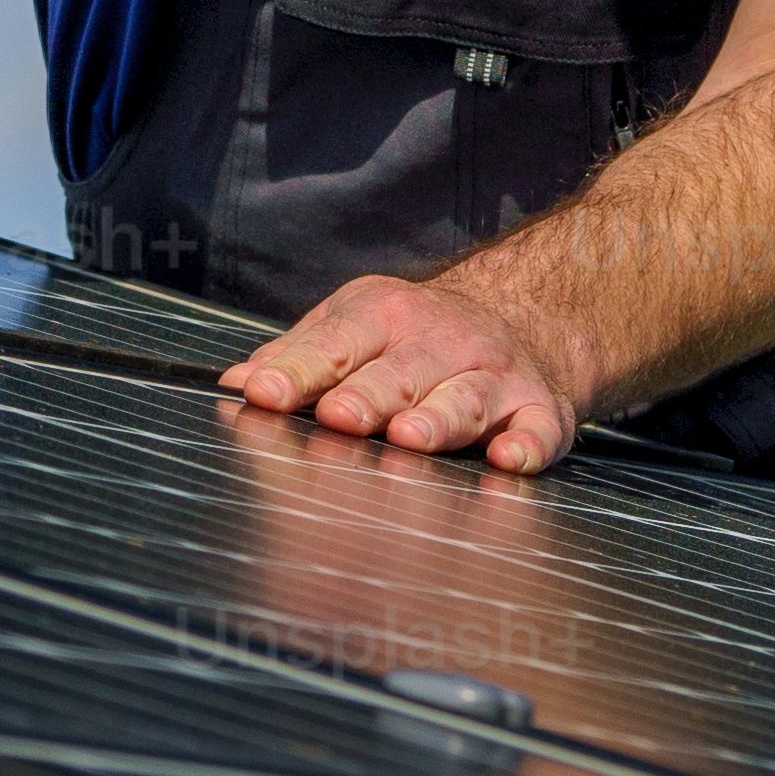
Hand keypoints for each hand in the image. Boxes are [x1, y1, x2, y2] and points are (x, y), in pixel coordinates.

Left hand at [221, 262, 589, 467]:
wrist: (528, 316)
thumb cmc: (418, 338)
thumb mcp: (354, 324)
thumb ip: (298, 356)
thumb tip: (235, 382)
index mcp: (384, 317)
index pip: (336, 343)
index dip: (300, 370)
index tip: (265, 395)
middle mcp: (441, 342)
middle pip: (398, 373)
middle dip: (366, 396)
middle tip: (336, 418)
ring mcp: (493, 375)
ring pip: (463, 398)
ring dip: (436, 420)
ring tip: (407, 440)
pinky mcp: (539, 410)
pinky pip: (537, 430)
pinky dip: (527, 445)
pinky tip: (509, 459)